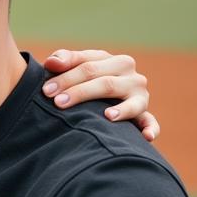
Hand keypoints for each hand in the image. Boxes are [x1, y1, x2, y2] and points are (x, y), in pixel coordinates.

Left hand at [42, 49, 158, 141]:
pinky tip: (146, 136)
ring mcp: (140, 95)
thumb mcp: (76, 66)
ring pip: (129, 101)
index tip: (46, 90)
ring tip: (106, 115)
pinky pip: (150, 121)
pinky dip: (150, 128)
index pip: (88, 65)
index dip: (66, 77)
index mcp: (113, 60)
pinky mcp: (144, 113)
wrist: (104, 97)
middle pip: (105, 82)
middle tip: (58, 103)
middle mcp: (130, 75)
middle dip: (80, 92)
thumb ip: (64, 60)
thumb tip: (52, 62)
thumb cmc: (83, 80)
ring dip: (119, 109)